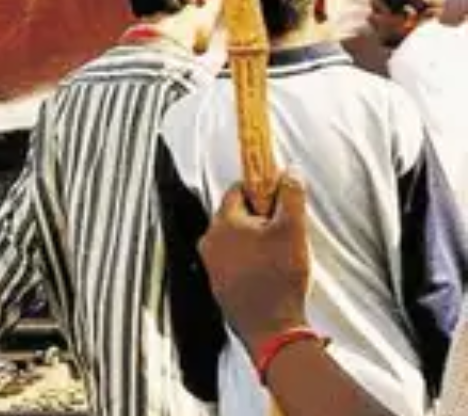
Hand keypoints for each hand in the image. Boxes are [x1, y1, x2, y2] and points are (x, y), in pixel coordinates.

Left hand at [198, 173, 310, 355]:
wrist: (271, 329)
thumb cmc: (279, 278)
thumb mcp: (293, 230)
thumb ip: (291, 196)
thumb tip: (288, 172)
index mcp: (223, 223)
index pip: (238, 190)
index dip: (261, 190)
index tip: (278, 197)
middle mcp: (209, 241)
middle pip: (236, 214)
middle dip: (260, 217)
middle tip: (284, 230)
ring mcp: (211, 264)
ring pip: (235, 239)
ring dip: (255, 240)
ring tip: (280, 255)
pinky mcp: (218, 283)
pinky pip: (233, 261)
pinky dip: (249, 260)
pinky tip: (269, 272)